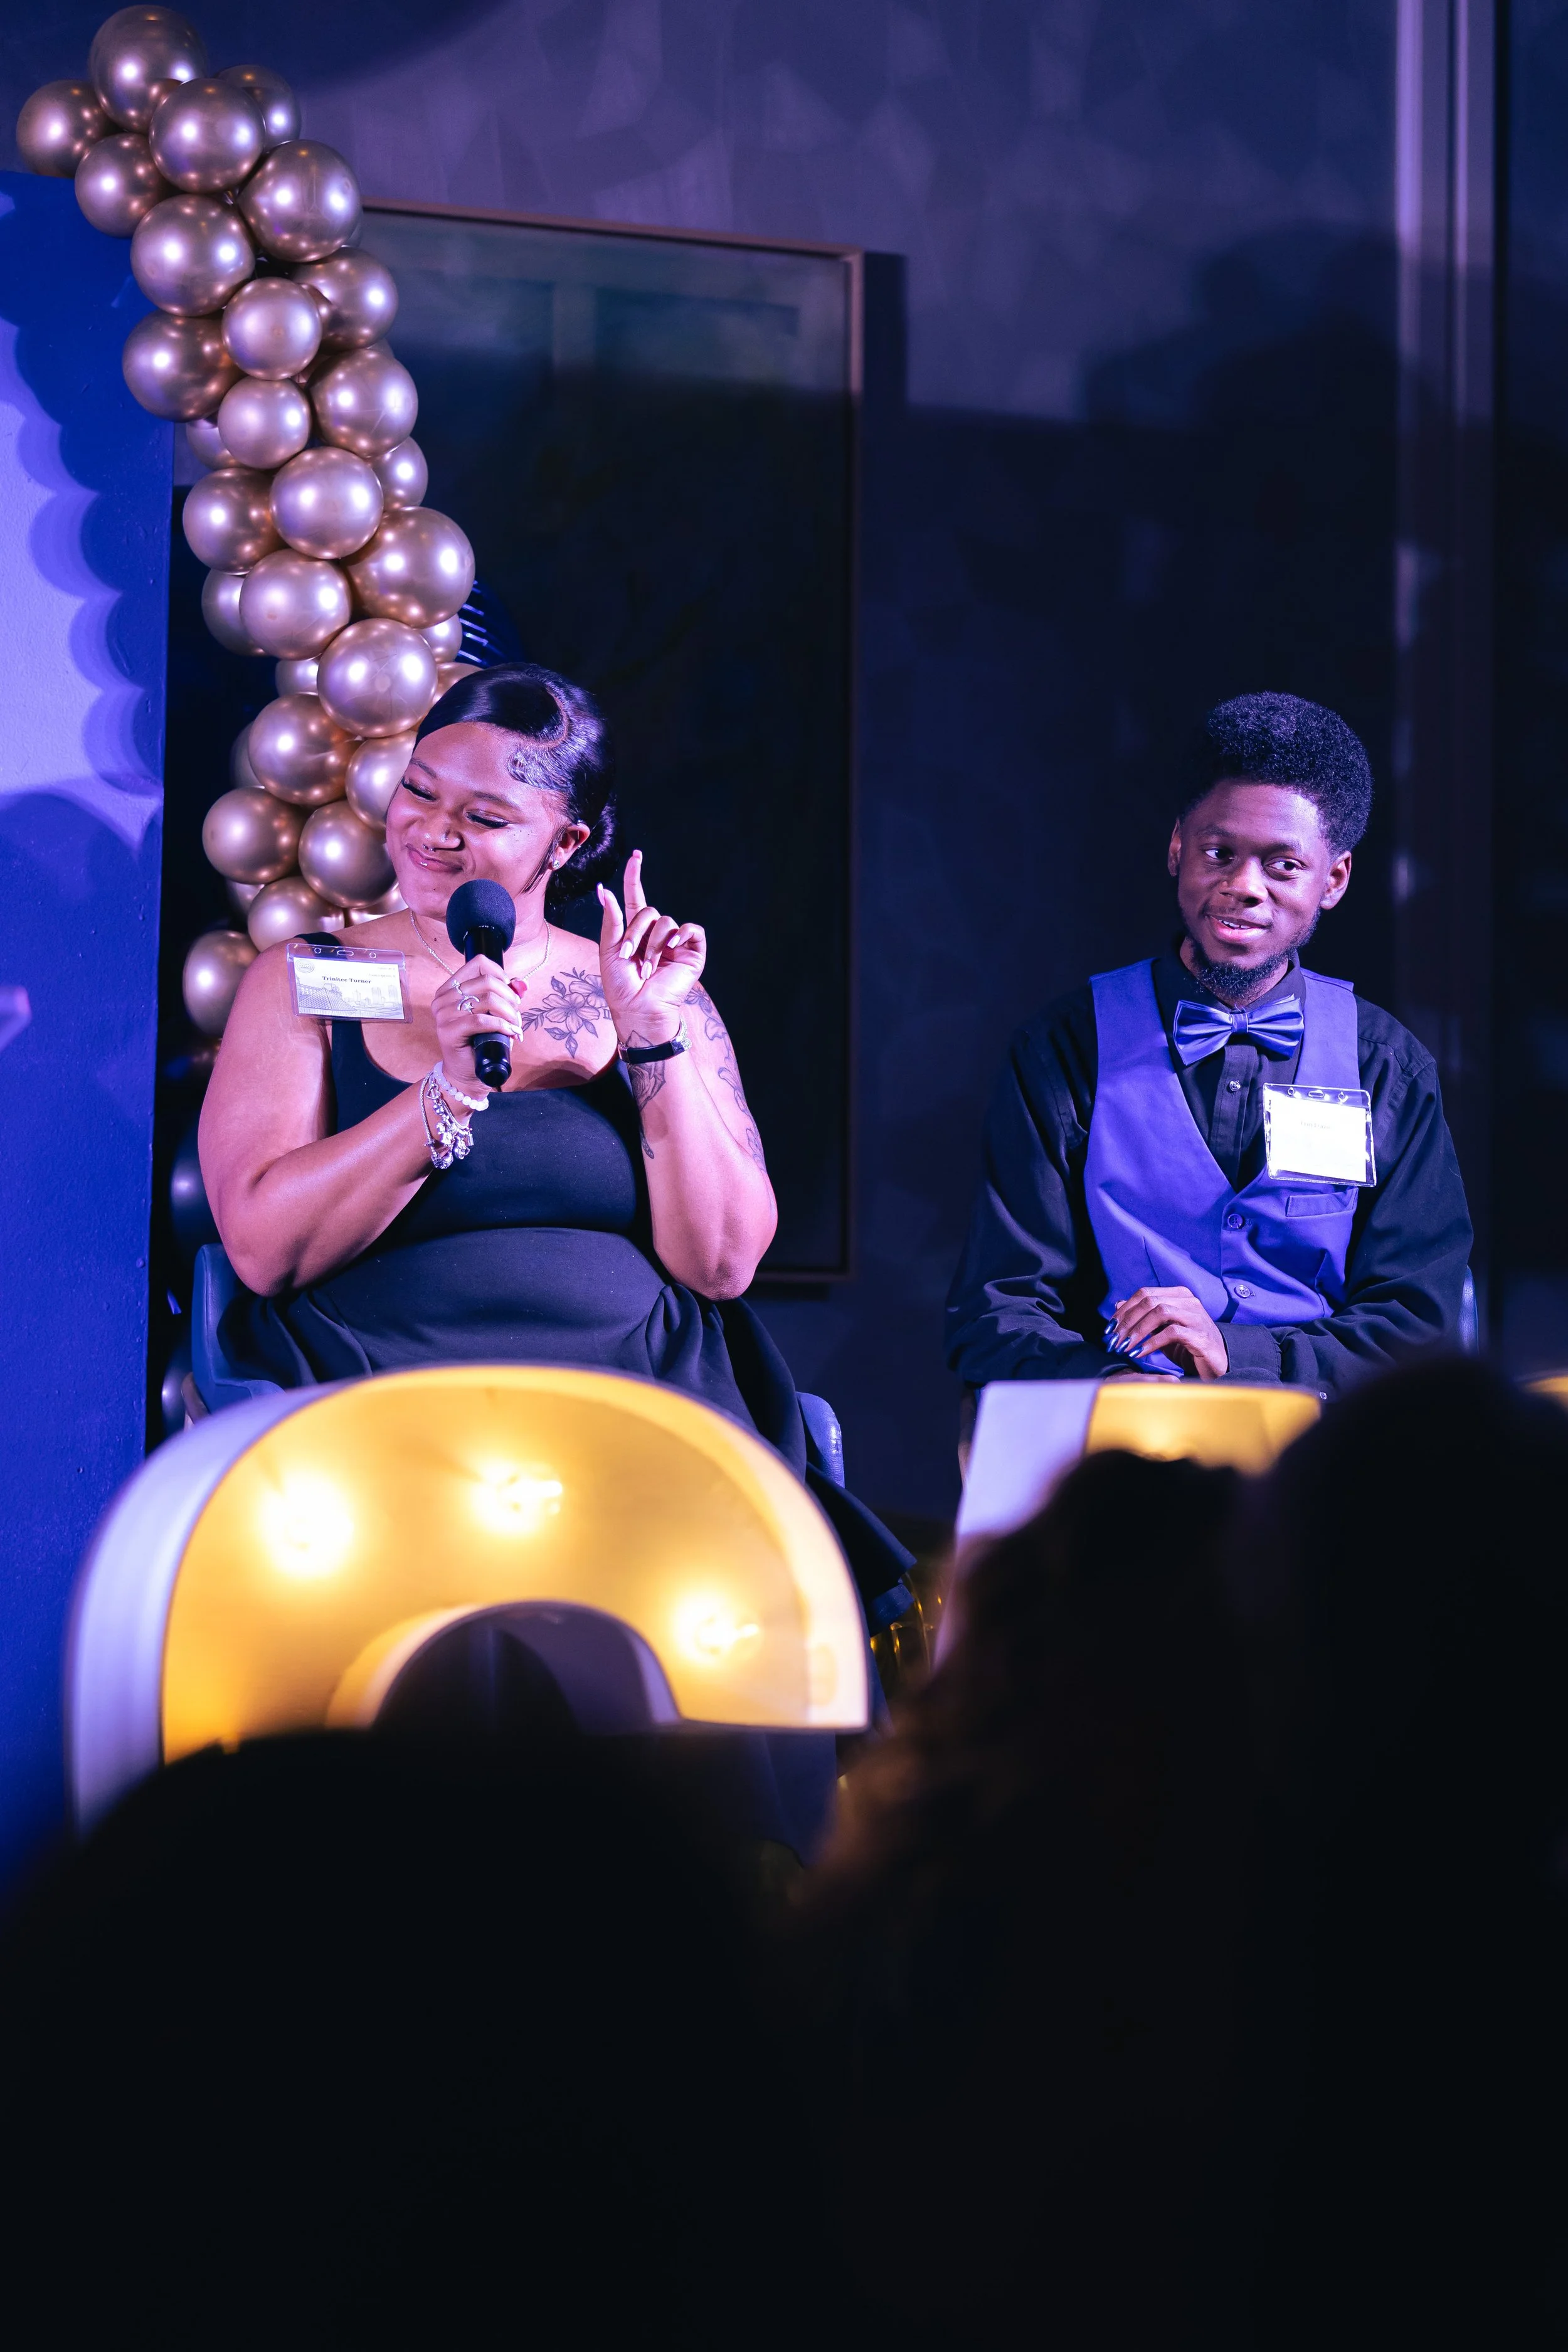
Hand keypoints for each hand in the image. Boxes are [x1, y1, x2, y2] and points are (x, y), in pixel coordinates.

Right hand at [430, 954, 521, 1091]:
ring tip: (515, 1026)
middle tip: (516, 1015)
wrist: (466, 1074)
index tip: (510, 993)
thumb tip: (522, 983)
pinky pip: (481, 1021)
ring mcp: (443, 1014)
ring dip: (509, 1013)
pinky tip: (511, 1033)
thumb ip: (506, 995)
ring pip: (486, 1000)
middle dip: (510, 998)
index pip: (479, 963)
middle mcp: (443, 998)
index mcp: (450, 988)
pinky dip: (502, 1026)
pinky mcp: (448, 1031)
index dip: (501, 975)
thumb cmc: (480, 1043)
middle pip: (487, 982)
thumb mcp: (495, 1014)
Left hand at [597, 851, 705, 1044]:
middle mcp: (656, 934)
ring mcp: (675, 942)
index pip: (635, 897)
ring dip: (653, 945)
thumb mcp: (609, 951)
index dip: (635, 877)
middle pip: (649, 912)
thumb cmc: (621, 987)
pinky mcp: (692, 952)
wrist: (639, 1010)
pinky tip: (672, 948)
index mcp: (635, 931)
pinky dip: (682, 935)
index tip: (636, 856)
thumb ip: (611, 920)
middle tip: (630, 957)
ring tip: (648, 968)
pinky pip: (692, 930)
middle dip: (636, 933)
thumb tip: (605, 890)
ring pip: (666, 922)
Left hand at [1110, 1286, 1228, 1380]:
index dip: (1124, 1309)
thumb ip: (1143, 1317)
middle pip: (1149, 1301)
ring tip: (1124, 1346)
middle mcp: (1189, 1301)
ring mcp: (1196, 1317)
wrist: (1216, 1364)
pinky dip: (1152, 1343)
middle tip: (1113, 1339)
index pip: (1144, 1293)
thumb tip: (1118, 1304)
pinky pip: (1171, 1332)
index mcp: (1179, 1295)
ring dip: (1137, 1330)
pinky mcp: (1200, 1335)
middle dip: (1127, 1320)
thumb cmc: (1187, 1347)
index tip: (1109, 1328)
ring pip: (1160, 1312)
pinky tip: (1140, 1353)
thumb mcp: (1161, 1330)